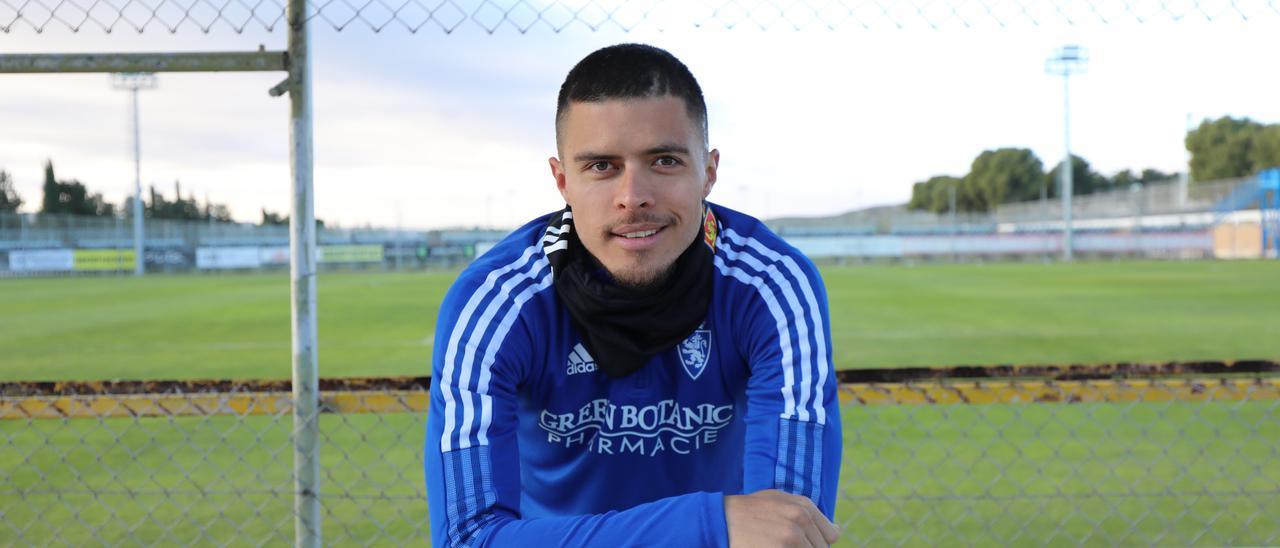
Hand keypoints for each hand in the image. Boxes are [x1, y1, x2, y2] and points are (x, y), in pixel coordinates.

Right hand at [724, 489, 840, 546]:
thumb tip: (836, 531)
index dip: (818, 543)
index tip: (801, 543)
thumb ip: (806, 512)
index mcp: (804, 506)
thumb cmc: (747, 512)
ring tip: (774, 545)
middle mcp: (801, 520)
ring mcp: (792, 538)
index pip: (831, 535)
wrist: (720, 520)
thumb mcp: (778, 500)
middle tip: (783, 544)